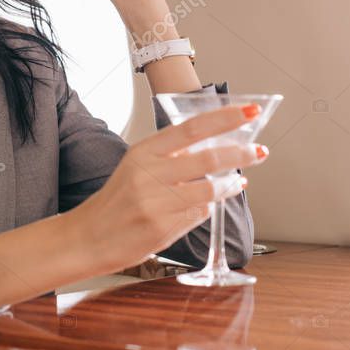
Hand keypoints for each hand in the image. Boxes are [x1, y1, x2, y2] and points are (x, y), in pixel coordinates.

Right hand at [72, 103, 268, 270]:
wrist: (89, 237)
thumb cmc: (118, 199)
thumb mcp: (138, 166)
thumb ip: (172, 156)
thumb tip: (215, 145)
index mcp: (144, 151)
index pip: (191, 128)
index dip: (224, 119)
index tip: (249, 111)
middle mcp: (149, 174)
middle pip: (207, 158)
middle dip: (240, 153)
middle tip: (260, 152)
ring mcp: (155, 202)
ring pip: (210, 190)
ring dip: (230, 185)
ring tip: (238, 182)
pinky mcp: (161, 228)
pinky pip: (198, 214)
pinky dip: (206, 209)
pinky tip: (201, 207)